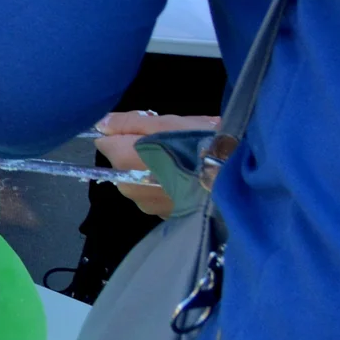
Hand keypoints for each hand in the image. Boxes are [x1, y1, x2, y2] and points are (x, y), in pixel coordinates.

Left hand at [95, 112, 219, 218]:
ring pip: (138, 180)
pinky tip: (188, 180)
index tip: (146, 130)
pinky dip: (165, 186)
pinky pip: (156, 195)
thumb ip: (128, 123)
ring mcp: (147, 205)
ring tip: (183, 162)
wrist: (238, 184)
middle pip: (121, 163)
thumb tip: (100, 124)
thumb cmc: (200, 145)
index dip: (124, 134)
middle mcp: (128, 187)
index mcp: (123, 161)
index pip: (106, 143)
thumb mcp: (165, 123)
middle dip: (138, 152)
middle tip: (171, 143)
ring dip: (153, 170)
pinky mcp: (165, 216)